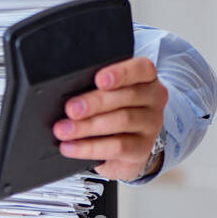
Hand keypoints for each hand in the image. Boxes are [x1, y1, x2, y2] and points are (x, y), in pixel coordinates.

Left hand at [52, 56, 167, 180]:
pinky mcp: (142, 149)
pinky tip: (71, 147)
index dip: (121, 73)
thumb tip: (65, 95)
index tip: (99, 80)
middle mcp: (153, 99)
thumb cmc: (110, 112)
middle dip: (94, 103)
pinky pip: (117, 147)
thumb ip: (92, 89)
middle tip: (71, 109)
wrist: (123, 148)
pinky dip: (89, 147)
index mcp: (145, 79)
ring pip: (122, 121)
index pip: (141, 69)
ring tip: (63, 130)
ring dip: (87, 126)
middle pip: (127, 96)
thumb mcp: (104, 96)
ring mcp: (151, 125)